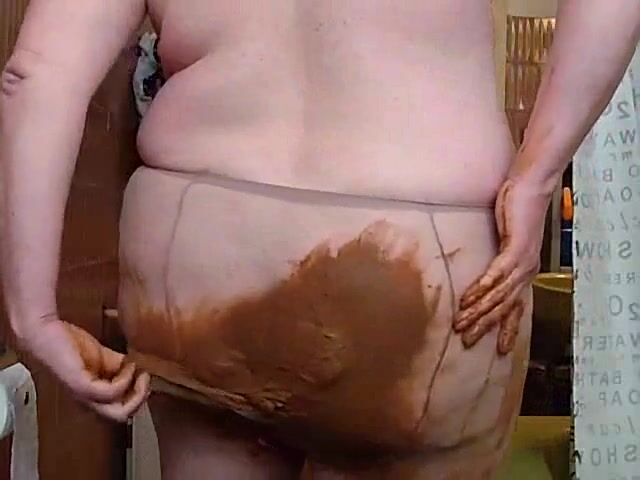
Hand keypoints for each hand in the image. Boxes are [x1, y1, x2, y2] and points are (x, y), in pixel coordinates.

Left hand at [17, 317, 149, 421]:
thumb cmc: (67, 343)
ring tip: (141, 374)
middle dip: (141, 398)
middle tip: (146, 378)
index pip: (122, 409)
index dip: (139, 395)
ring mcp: (84, 396)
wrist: (43, 333)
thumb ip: (118, 364)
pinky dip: (125, 379)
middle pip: (122, 417)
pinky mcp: (81, 386)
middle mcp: (88, 401)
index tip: (145, 375)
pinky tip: (127, 365)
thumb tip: (138, 366)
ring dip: (137, 393)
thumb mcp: (101, 356)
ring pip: (119, 413)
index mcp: (93, 396)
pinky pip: (111, 393)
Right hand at [453, 178, 549, 353]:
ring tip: (461, 324)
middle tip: (468, 342)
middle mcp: (526, 272)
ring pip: (499, 295)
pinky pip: (495, 274)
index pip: (516, 307)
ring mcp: (522, 262)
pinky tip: (468, 299)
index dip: (507, 329)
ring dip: (478, 311)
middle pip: (505, 307)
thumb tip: (485, 273)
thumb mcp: (506, 239)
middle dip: (486, 327)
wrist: (530, 186)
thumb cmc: (517, 209)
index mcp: (525, 272)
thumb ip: (499, 258)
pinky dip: (481, 288)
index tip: (501, 350)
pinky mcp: (515, 249)